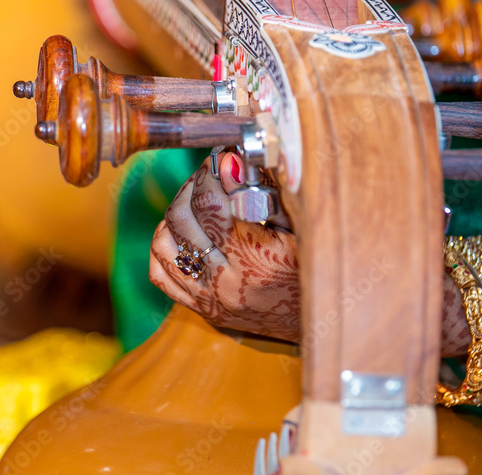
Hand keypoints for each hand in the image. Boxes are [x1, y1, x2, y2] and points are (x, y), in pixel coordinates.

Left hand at [149, 152, 301, 341]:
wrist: (320, 322)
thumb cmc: (316, 269)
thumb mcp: (299, 228)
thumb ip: (264, 195)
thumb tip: (231, 161)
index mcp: (254, 261)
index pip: (210, 204)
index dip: (210, 173)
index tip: (221, 158)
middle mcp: (225, 283)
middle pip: (182, 219)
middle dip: (192, 185)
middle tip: (209, 174)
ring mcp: (210, 300)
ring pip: (164, 244)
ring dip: (175, 213)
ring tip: (196, 199)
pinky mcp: (203, 309)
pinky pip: (161, 274)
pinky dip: (165, 245)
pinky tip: (182, 232)